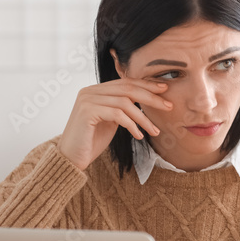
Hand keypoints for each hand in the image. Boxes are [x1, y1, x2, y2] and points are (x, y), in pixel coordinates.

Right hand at [57, 78, 173, 170]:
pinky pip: (117, 114)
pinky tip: (139, 135)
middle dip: (151, 97)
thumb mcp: (111, 120)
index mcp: (96, 90)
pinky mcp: (87, 112)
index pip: (125, 82)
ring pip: (125, 102)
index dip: (146, 85)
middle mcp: (90, 91)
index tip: (165, 89)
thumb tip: (146, 100)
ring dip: (143, 118)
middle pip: (128, 88)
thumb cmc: (92, 141)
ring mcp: (87, 100)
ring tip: (155, 130)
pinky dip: (132, 124)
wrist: (71, 158)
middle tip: (168, 106)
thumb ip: (122, 108)